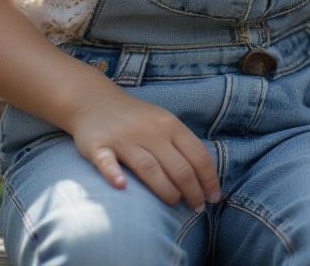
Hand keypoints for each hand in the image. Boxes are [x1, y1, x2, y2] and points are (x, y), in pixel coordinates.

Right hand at [68, 88, 221, 210]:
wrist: (96, 101)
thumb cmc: (137, 119)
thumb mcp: (164, 122)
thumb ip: (181, 144)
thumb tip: (204, 177)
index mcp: (170, 125)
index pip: (197, 154)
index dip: (209, 178)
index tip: (214, 197)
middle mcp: (150, 131)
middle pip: (177, 165)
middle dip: (192, 190)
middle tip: (197, 208)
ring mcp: (124, 138)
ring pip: (149, 167)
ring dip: (166, 189)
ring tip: (175, 203)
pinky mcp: (98, 146)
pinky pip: (106, 161)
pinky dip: (113, 173)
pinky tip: (121, 186)